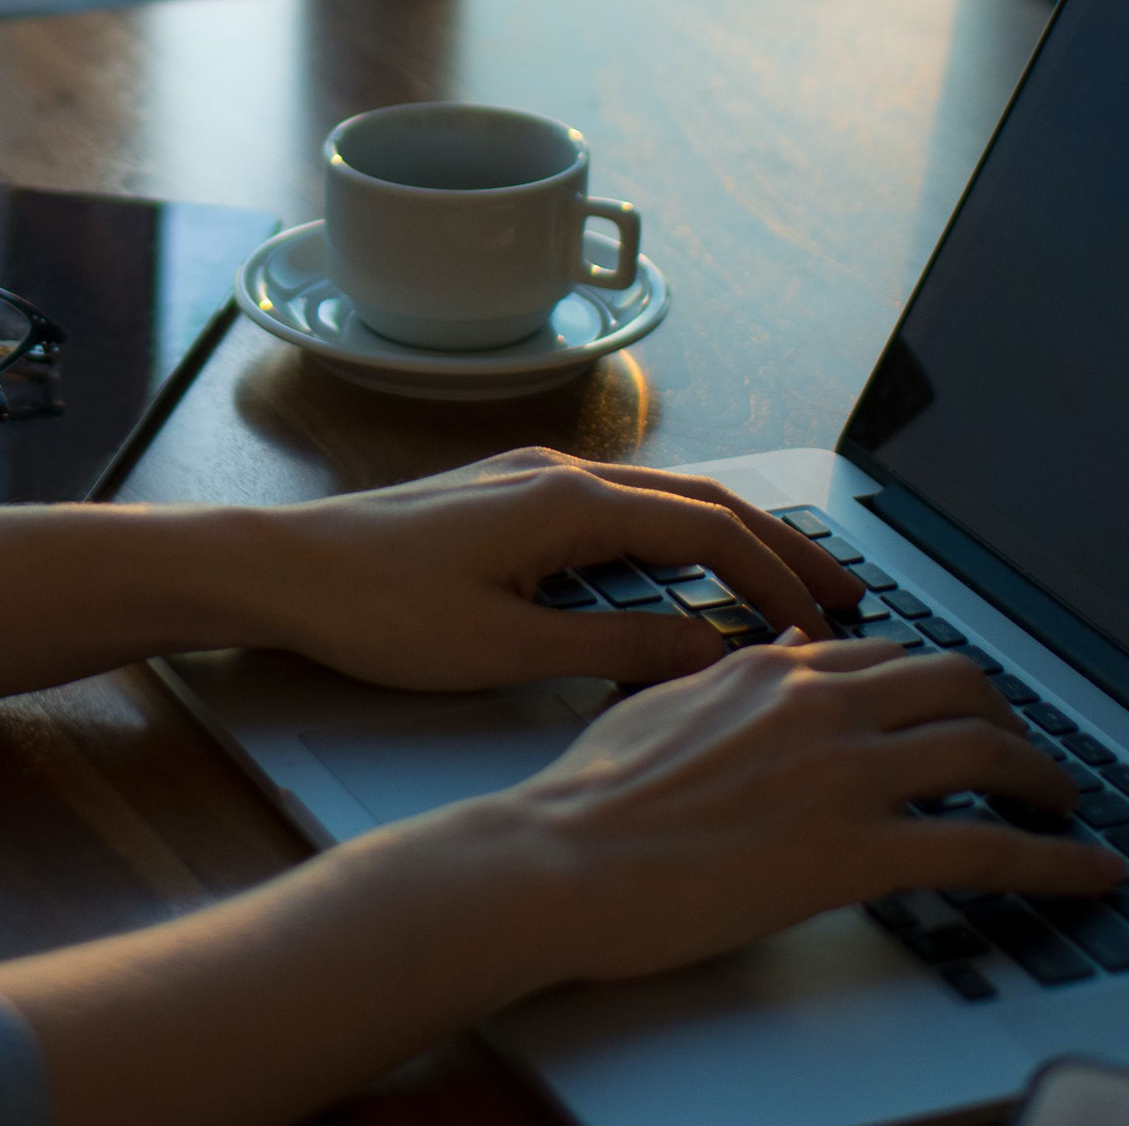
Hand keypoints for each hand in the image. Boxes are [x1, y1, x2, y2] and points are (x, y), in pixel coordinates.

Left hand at [244, 451, 868, 692]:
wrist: (281, 568)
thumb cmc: (376, 609)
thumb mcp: (504, 649)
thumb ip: (614, 650)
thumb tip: (709, 654)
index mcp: (570, 503)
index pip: (709, 533)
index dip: (777, 580)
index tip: (824, 629)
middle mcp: (560, 473)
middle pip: (702, 501)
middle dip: (780, 545)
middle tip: (846, 591)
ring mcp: (531, 478)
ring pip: (662, 499)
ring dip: (730, 537)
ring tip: (784, 583)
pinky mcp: (506, 496)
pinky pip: (619, 506)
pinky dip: (675, 535)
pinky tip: (684, 571)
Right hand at [422, 634, 1127, 992]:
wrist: (559, 862)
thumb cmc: (587, 800)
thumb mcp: (657, 707)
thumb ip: (726, 682)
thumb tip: (773, 657)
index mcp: (772, 672)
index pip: (889, 657)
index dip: (941, 685)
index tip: (962, 710)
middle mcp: (821, 705)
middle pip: (959, 685)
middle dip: (1010, 716)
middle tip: (1025, 754)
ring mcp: (845, 774)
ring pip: (990, 751)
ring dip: (1047, 781)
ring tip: (1067, 807)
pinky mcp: (859, 850)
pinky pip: (990, 849)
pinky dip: (1058, 862)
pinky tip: (1092, 874)